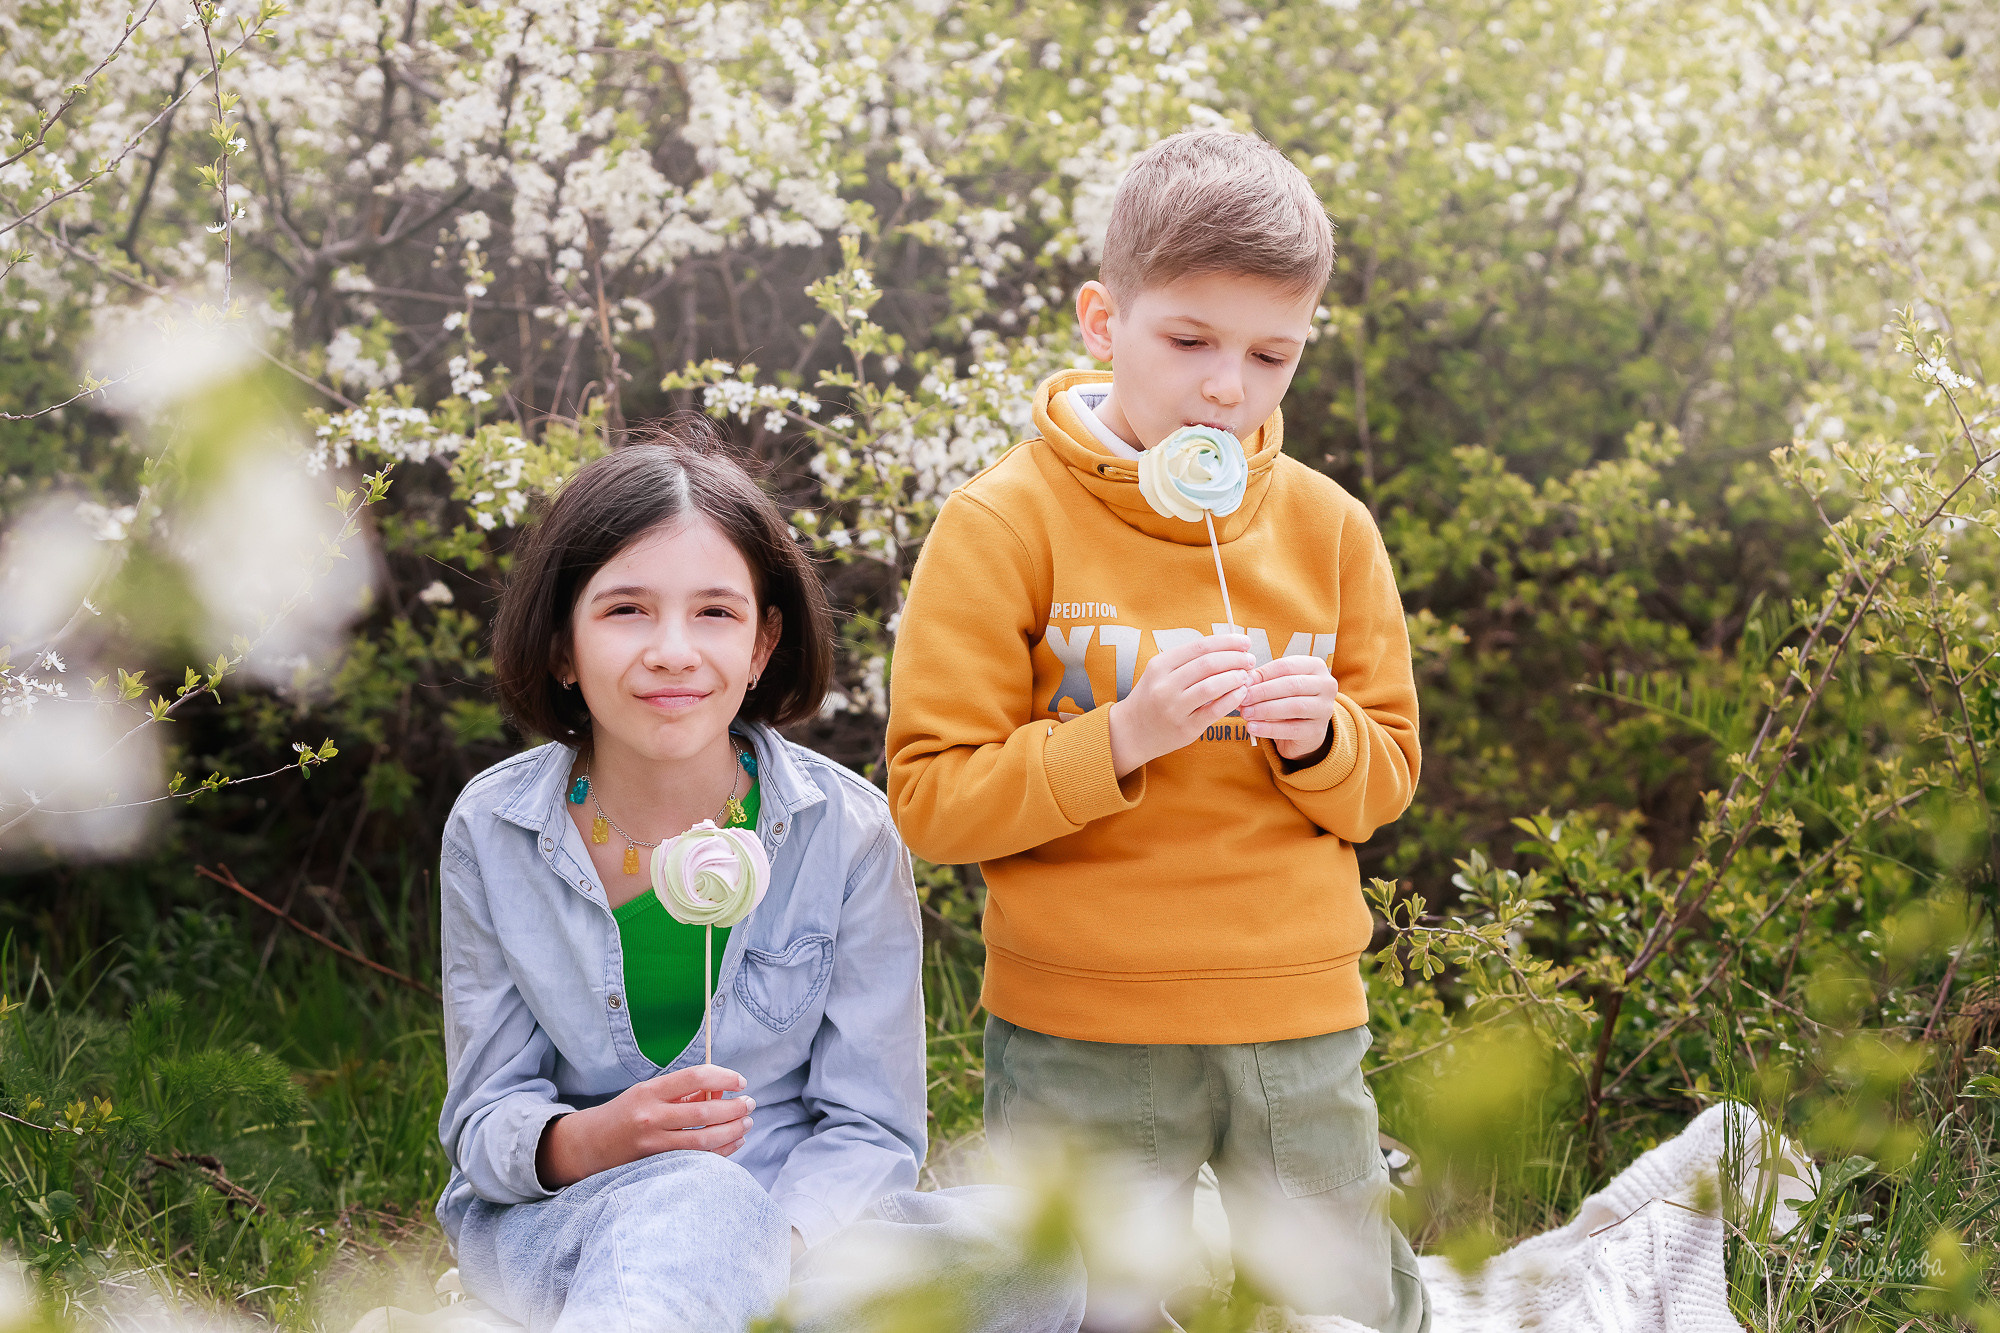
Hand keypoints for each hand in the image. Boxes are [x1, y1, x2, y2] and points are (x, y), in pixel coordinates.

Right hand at [536, 1064, 754, 1187]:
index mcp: (650, 1091)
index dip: (723, 1078)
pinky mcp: (657, 1165)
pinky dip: (721, 1151)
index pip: (695, 1077)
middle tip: (750, 1103)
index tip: (740, 1081)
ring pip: (704, 1140)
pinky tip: (734, 1142)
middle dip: (735, 1108)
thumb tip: (722, 1092)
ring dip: (733, 1131)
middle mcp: (651, 1116)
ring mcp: (654, 1144)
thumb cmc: (625, 1113)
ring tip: (747, 1123)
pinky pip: (697, 1159)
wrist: (590, 1144)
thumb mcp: (649, 1093)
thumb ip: (683, 1093)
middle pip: (704, 1112)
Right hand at [1107, 633, 1256, 777]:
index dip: (1227, 642)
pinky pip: (1214, 711)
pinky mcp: (1185, 728)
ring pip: (1212, 686)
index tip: (1244, 642)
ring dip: (1235, 678)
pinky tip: (1241, 694)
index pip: (1200, 646)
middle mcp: (1164, 685)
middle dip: (1235, 659)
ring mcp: (1174, 708)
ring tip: (1246, 676)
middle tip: (1250, 660)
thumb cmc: (1152, 698)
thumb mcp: (1161, 672)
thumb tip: (1227, 647)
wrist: (1130, 732)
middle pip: (1208, 664)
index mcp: (1160, 665)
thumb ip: (1188, 660)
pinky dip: (1232, 699)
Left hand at [1240, 655, 1339, 760]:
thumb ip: (1263, 679)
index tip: (1243, 682)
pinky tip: (1253, 727)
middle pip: (1291, 685)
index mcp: (1316, 667)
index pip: (1286, 666)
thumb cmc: (1289, 699)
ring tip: (1246, 713)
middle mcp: (1326, 685)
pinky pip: (1291, 729)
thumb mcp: (1278, 684)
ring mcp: (1324, 709)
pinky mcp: (1317, 731)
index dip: (1263, 674)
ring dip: (1265, 710)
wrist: (1303, 730)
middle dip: (1263, 692)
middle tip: (1243, 699)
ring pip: (1293, 706)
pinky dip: (1269, 728)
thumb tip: (1245, 679)